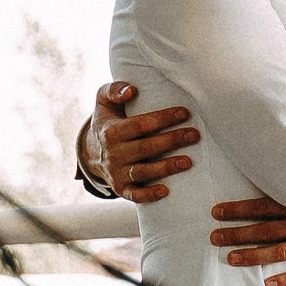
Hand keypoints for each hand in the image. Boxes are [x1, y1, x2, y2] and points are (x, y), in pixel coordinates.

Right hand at [86, 81, 199, 204]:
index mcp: (110, 131)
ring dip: (166, 167)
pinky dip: (149, 195)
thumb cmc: (108, 119)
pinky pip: (135, 195)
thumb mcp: (103, 100)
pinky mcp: (121, 188)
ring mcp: (116, 173)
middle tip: (194, 135)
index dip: (163, 119)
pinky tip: (166, 191)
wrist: (92, 150)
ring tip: (188, 161)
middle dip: (171, 141)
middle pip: (145, 148)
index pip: (140, 125)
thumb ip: (114, 90)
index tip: (184, 113)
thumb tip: (131, 91)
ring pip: (143, 171)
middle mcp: (113, 153)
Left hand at [208, 192, 285, 285]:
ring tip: (232, 259)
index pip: (262, 206)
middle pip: (265, 229)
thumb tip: (263, 194)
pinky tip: (268, 285)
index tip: (217, 212)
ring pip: (279, 250)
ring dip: (254, 255)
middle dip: (238, 233)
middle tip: (215, 237)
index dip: (239, 209)